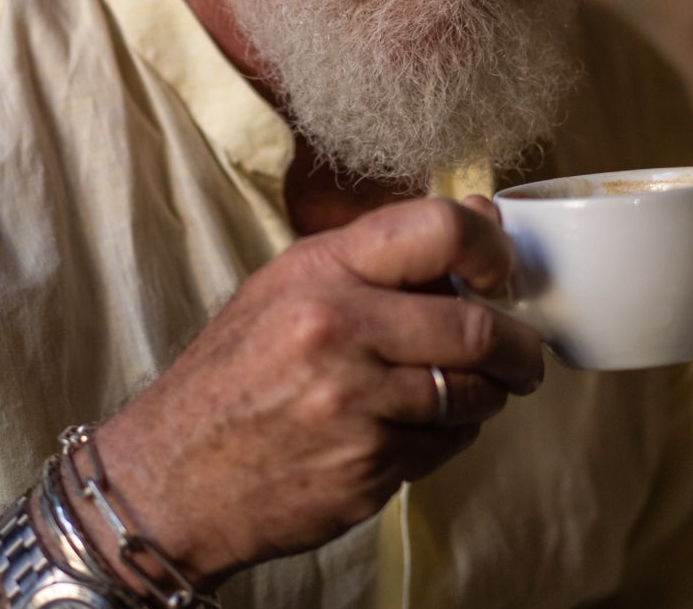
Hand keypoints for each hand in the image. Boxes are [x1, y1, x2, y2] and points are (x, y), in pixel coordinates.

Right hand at [88, 195, 543, 587]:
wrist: (169, 477)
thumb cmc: (234, 375)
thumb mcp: (288, 288)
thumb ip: (383, 254)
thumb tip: (483, 217)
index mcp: (318, 272)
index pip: (437, 230)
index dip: (492, 250)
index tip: (502, 273)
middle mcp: (336, 331)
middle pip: (475, 327)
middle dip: (517, 346)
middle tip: (523, 355)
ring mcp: (354, 406)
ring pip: (471, 394)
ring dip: (487, 395)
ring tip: (466, 391)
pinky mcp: (366, 470)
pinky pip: (446, 447)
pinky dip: (449, 438)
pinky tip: (414, 429)